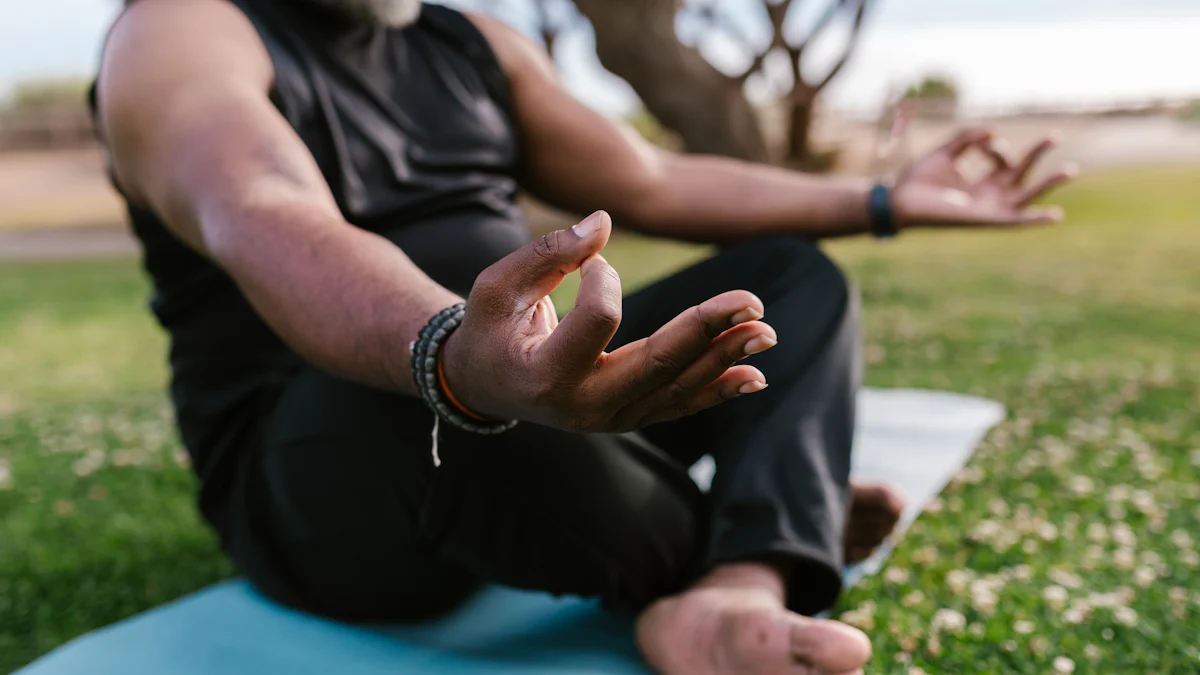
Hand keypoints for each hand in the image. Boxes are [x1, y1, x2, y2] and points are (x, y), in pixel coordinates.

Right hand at [441, 211, 776, 432]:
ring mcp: (612, 420)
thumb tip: (606, 221)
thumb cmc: (488, 329)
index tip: (591, 258)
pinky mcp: (630, 418)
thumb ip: (548, 253)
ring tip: (766, 331)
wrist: (484, 386)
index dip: (603, 275)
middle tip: (752, 302)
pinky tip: (755, 376)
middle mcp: (585, 408)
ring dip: (726, 357)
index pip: (598, 319)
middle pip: (657, 363)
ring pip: (678, 387)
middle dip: (707, 330)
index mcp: (546, 376)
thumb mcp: (496, 286)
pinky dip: (718, 389)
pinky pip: (680, 405)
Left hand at [890, 128, 1078, 229]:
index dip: (994, 145)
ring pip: (1026, 196)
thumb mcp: (945, 152)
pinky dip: (1034, 219)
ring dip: (1048, 183)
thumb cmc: (917, 180)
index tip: (979, 142)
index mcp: (980, 182)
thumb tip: (993, 132)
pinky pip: (1015, 221)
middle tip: (1056, 135)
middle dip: (1037, 154)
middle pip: (1021, 174)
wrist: (899, 200)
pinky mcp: (985, 219)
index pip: (1001, 158)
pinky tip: (1055, 215)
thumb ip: (967, 139)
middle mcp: (988, 196)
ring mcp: (988, 208)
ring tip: (1071, 170)